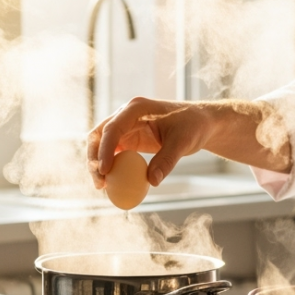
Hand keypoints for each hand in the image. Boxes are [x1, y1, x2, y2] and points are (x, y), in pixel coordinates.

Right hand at [87, 98, 213, 189]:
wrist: (200, 123)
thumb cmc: (193, 126)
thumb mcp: (183, 143)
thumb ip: (166, 160)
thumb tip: (151, 181)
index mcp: (136, 108)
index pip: (113, 128)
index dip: (105, 149)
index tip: (105, 171)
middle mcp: (126, 115)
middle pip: (99, 135)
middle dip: (94, 158)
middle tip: (99, 181)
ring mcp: (126, 127)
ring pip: (101, 144)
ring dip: (97, 164)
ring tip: (101, 186)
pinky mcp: (129, 139)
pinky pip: (113, 153)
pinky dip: (109, 167)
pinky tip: (111, 184)